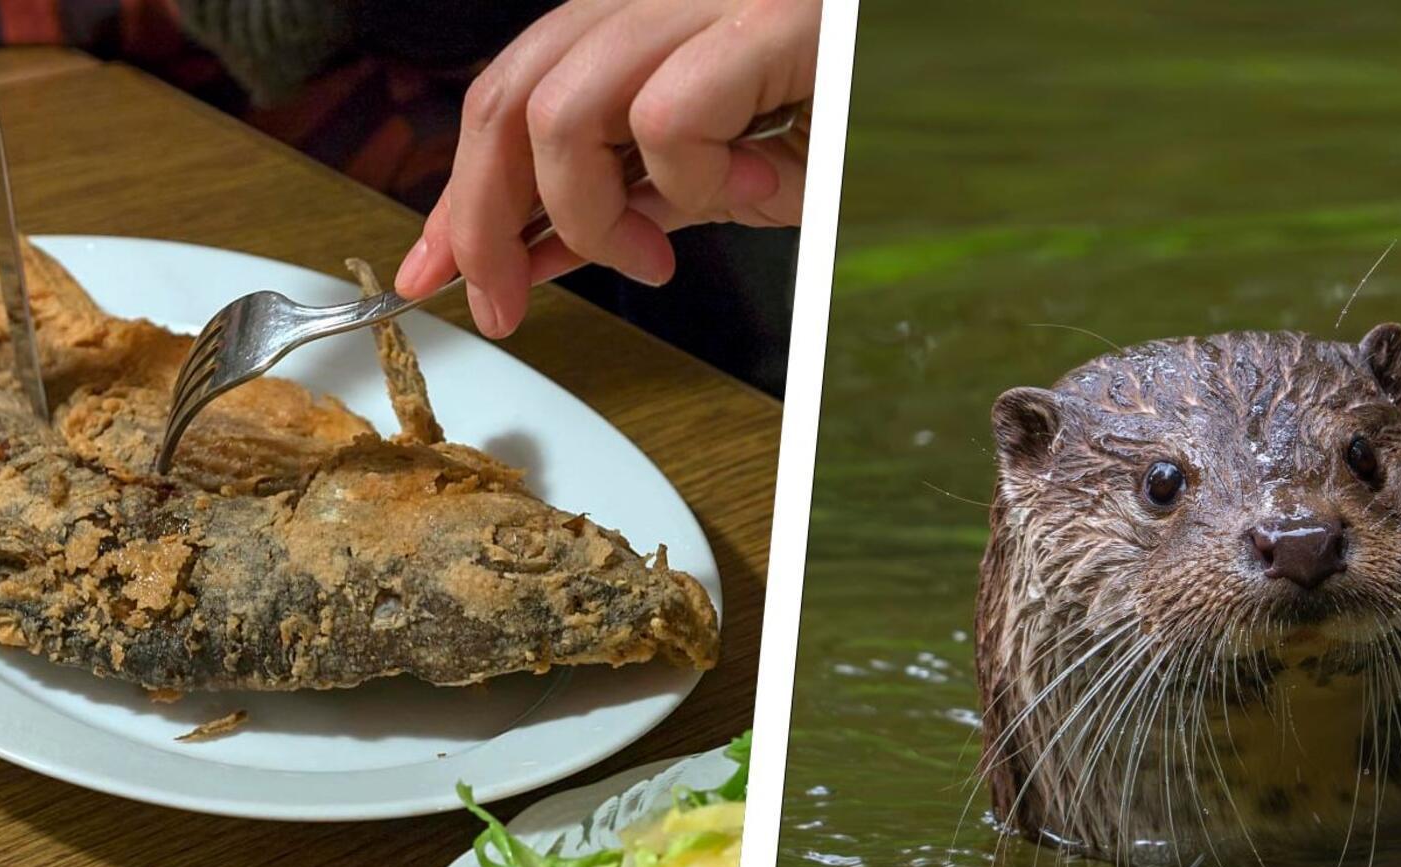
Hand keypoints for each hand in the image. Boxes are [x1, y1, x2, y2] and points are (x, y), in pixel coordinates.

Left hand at [393, 0, 817, 337]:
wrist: (967, 89)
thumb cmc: (854, 123)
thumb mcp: (720, 174)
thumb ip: (626, 202)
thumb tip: (530, 253)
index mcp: (647, 21)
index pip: (510, 89)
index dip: (458, 189)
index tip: (433, 271)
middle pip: (507, 96)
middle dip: (482, 218)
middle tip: (505, 302)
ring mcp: (712, 0)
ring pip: (560, 109)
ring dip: (588, 215)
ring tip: (649, 254)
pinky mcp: (771, 21)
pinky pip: (668, 122)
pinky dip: (691, 184)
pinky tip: (746, 197)